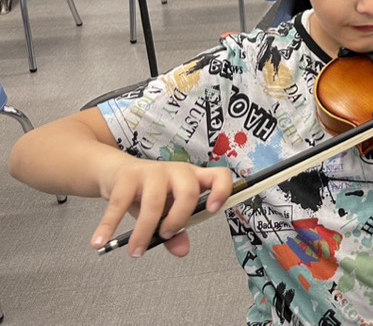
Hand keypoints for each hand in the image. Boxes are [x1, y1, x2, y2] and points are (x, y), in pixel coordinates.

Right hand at [91, 158, 233, 258]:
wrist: (117, 172)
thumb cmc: (150, 193)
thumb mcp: (167, 211)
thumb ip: (178, 230)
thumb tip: (183, 251)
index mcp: (194, 178)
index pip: (219, 176)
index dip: (221, 191)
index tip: (213, 210)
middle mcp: (177, 171)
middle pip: (189, 191)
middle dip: (179, 219)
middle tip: (166, 236)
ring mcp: (152, 171)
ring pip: (155, 201)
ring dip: (144, 231)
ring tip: (136, 252)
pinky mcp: (127, 176)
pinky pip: (119, 204)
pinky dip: (108, 226)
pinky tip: (100, 242)